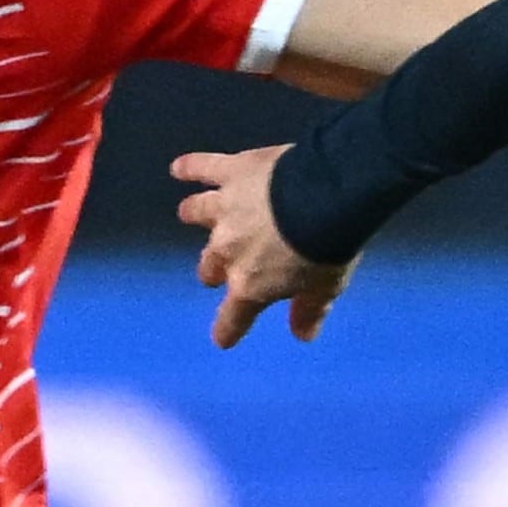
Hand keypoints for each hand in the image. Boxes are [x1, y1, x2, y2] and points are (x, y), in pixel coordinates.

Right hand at [175, 144, 346, 348]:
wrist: (326, 197)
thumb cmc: (328, 248)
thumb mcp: (326, 287)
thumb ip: (310, 310)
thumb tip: (302, 336)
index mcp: (250, 284)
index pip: (233, 316)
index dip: (228, 329)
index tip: (223, 339)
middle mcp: (228, 248)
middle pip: (211, 264)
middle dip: (213, 269)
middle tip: (217, 271)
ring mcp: (224, 208)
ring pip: (199, 213)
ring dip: (194, 214)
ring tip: (187, 213)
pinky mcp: (231, 171)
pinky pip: (203, 168)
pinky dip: (190, 167)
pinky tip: (179, 167)